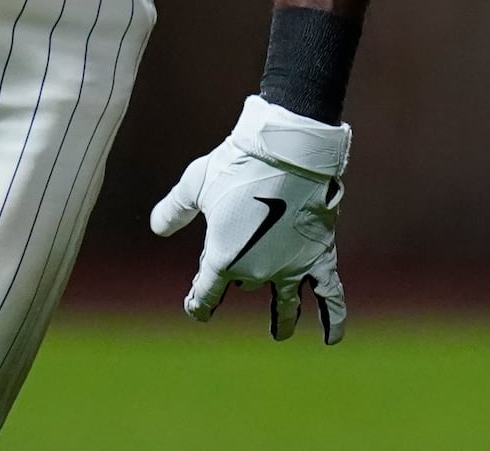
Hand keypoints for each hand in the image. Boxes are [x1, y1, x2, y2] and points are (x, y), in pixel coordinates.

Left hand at [149, 95, 349, 343]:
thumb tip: (157, 228)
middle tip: (236, 260)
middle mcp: (256, 272)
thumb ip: (175, 209)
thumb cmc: (237, 165)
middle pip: (243, 283)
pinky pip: (329, 295)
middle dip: (236, 276)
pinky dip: (332, 318)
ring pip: (286, 304)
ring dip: (282, 320)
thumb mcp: (195, 184)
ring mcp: (289, 267)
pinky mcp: (319, 256)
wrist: (286, 152)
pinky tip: (332, 338)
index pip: (205, 295)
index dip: (198, 304)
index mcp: (223, 259)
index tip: (196, 309)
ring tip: (280, 333)